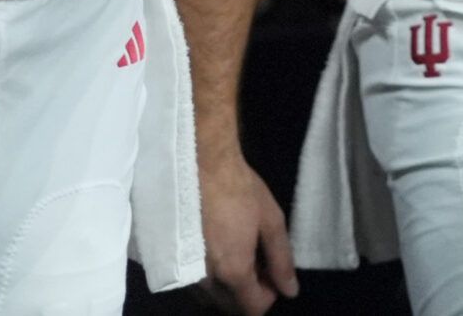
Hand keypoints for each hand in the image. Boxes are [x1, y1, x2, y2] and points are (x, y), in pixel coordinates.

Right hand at [196, 145, 297, 313]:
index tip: (271, 270)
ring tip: (235, 249)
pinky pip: (195, 281)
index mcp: (233, 272)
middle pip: (231, 306)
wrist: (196, 163)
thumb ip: (282, 260)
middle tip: (255, 258)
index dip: (269, 294)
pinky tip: (215, 246)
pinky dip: (209, 274)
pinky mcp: (172, 259)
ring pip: (211, 295)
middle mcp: (207, 280)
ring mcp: (186, 271)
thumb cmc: (238, 188)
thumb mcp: (271, 221)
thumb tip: (290, 291)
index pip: (254, 309)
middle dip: (248, 291)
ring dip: (227, 284)